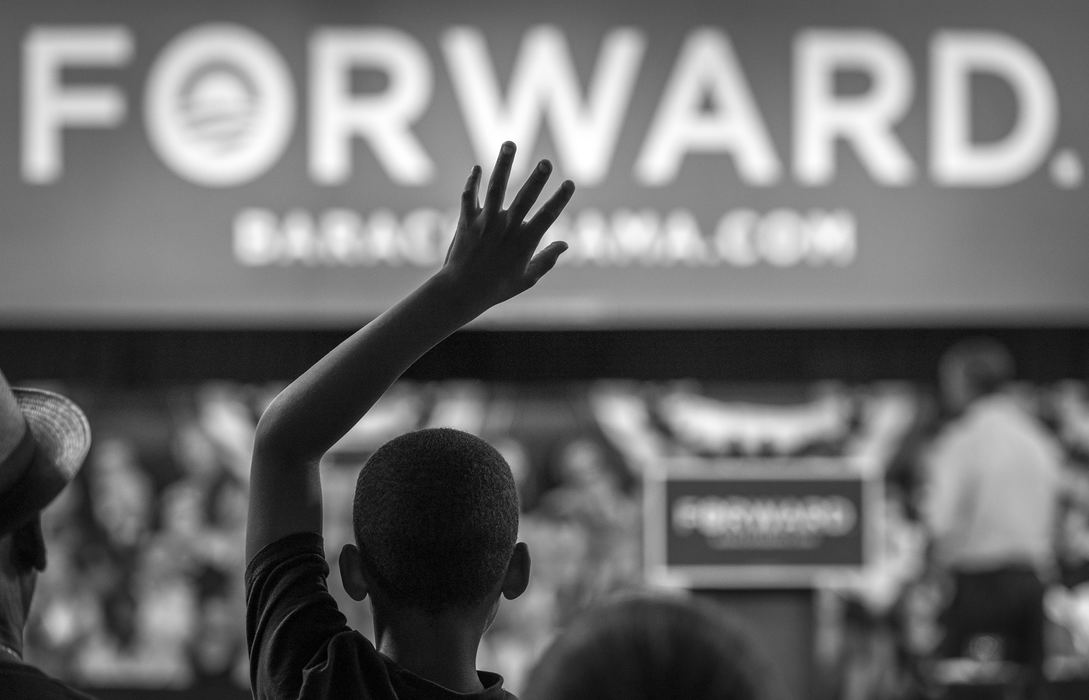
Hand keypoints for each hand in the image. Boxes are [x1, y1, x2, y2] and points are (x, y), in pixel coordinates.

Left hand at [440, 141, 574, 309]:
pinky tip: (478, 167)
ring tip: (510, 144)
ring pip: (496, 188)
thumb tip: (565, 245)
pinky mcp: (467, 222)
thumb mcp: (527, 278)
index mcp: (525, 242)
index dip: (560, 198)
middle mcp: (506, 229)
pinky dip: (473, 181)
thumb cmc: (496, 289)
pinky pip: (469, 197)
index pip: (548, 216)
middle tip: (546, 161)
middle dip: (537, 179)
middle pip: (525, 198)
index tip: (570, 183)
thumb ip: (546, 259)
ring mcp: (486, 223)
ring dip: (504, 164)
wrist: (462, 293)